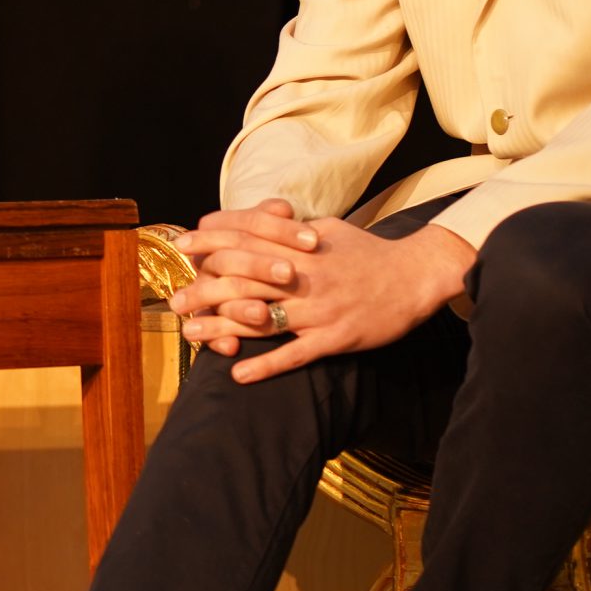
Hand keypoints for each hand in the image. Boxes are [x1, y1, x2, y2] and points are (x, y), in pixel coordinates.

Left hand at [172, 200, 476, 382]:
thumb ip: (290, 227)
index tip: (181, 247)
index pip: (244, 238)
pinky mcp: (336, 337)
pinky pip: (295, 353)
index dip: (209, 241)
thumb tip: (259, 216)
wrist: (416, 277)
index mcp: (299, 246)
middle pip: (242, 278)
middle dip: (203, 289)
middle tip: (174, 301)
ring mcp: (318, 308)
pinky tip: (239, 373)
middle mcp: (303, 274)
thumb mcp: (327, 228)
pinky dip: (266, 363)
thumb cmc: (368, 252)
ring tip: (192, 335)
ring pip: (261, 316)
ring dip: (221, 327)